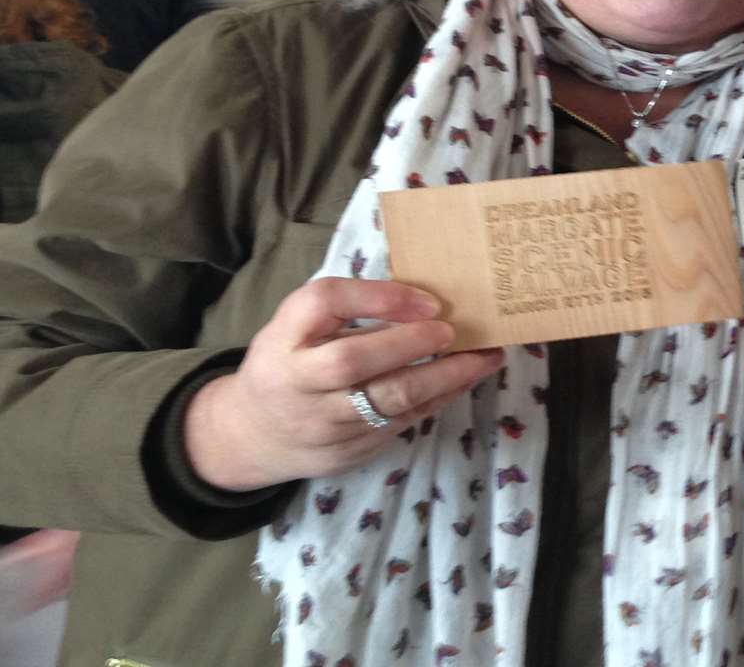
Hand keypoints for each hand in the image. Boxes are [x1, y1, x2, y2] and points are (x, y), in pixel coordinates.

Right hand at [184, 278, 504, 491]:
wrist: (252, 435)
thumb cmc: (290, 363)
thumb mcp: (298, 327)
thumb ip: (344, 309)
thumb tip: (423, 297)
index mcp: (283, 339)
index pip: (321, 304)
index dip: (376, 297)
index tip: (426, 299)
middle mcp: (296, 382)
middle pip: (351, 360)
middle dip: (410, 343)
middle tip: (454, 330)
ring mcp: (321, 424)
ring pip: (387, 401)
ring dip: (444, 376)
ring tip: (486, 357)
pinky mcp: (346, 452)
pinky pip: (401, 423)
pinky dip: (439, 399)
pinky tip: (466, 379)